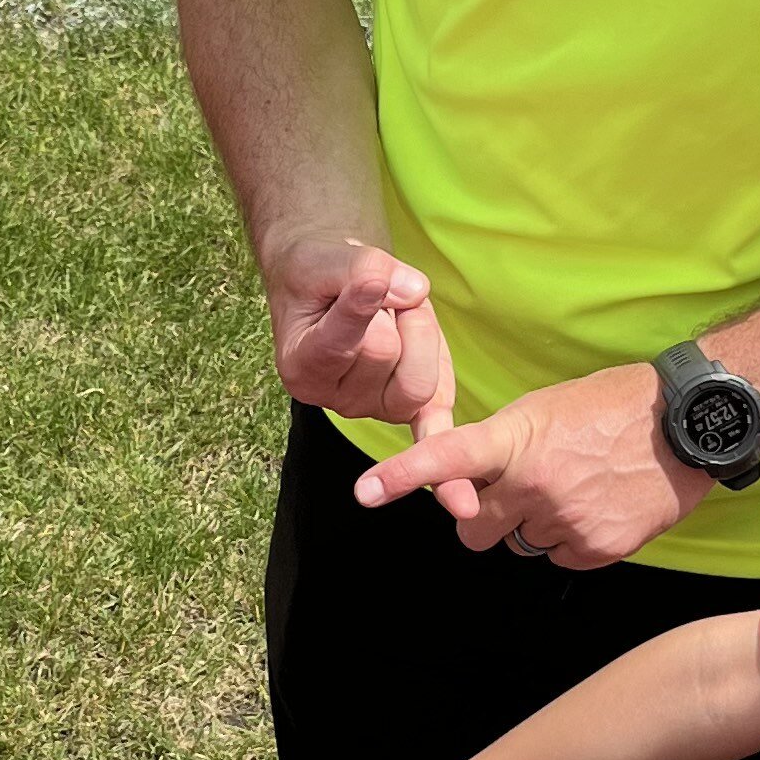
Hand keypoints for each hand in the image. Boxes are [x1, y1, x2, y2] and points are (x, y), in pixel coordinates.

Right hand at [262, 236, 456, 446]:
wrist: (331, 284)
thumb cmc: (322, 274)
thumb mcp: (327, 258)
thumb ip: (363, 270)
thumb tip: (413, 292)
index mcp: (300, 366)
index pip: (339, 343)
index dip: (360, 305)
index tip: (371, 275)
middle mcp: (332, 399)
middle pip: (385, 355)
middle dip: (392, 310)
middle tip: (375, 288)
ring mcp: (373, 408)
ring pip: (419, 378)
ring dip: (419, 330)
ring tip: (395, 312)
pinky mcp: (410, 408)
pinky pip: (431, 431)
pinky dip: (443, 463)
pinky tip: (458, 500)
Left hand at [352, 364, 704, 564]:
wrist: (686, 423)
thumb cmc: (612, 408)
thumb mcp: (545, 409)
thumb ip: (500, 447)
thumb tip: (470, 482)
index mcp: (513, 440)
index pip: (446, 458)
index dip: (401, 475)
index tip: (364, 492)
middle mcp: (531, 483)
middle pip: (472, 528)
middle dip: (486, 517)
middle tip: (520, 491)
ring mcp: (563, 520)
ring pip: (518, 545)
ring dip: (535, 526)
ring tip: (576, 488)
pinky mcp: (595, 549)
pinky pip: (559, 558)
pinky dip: (573, 540)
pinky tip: (599, 506)